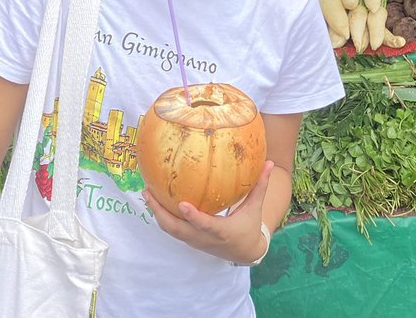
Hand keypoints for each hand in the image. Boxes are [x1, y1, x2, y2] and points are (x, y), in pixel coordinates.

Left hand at [142, 161, 273, 263]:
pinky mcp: (190, 239)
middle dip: (160, 212)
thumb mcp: (255, 207)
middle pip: (177, 228)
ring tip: (146, 193)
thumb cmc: (249, 226)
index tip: (181, 204)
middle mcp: (204, 238)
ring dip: (156, 213)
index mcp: (221, 231)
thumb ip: (260, 186)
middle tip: (148, 192)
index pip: (204, 225)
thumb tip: (269, 162)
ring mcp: (194, 240)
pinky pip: (172, 229)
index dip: (192, 216)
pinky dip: (162, 216)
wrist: (244, 252)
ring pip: (170, 230)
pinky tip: (155, 200)